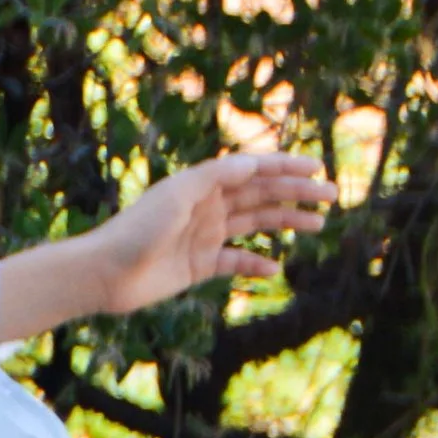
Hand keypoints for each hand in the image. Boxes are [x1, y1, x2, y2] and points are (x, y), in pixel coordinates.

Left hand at [78, 150, 334, 318]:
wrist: (106, 274)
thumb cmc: (137, 230)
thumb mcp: (177, 196)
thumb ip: (215, 178)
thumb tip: (254, 163)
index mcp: (202, 185)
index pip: (252, 170)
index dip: (285, 167)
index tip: (317, 168)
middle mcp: (207, 207)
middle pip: (261, 195)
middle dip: (297, 193)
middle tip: (332, 196)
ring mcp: (204, 236)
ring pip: (255, 225)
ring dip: (286, 222)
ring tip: (319, 226)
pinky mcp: (199, 266)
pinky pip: (236, 262)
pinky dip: (255, 264)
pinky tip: (275, 266)